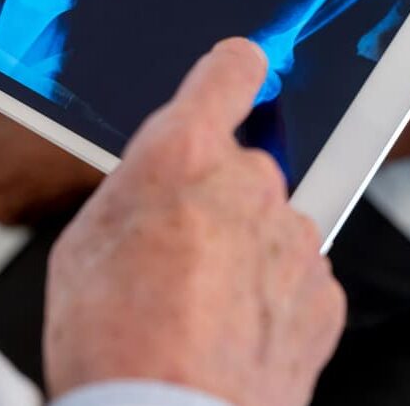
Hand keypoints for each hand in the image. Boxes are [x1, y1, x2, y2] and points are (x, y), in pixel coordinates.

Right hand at [45, 39, 345, 405]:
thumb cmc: (112, 340)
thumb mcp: (86, 241)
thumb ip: (138, 189)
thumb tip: (159, 183)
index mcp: (183, 153)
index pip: (231, 70)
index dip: (236, 69)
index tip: (241, 71)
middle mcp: (248, 182)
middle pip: (244, 161)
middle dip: (217, 192)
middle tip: (180, 247)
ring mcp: (294, 238)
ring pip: (270, 221)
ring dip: (244, 246)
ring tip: (201, 302)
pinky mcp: (324, 292)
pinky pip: (295, 271)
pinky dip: (271, 290)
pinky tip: (232, 326)